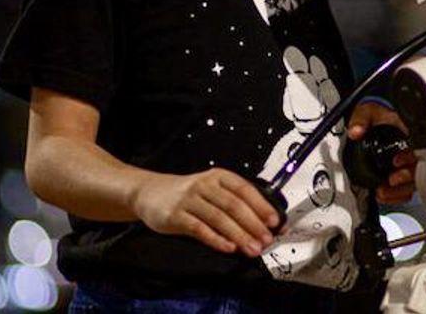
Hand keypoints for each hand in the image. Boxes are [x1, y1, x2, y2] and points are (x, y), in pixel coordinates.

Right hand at [134, 168, 280, 257]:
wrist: (150, 192)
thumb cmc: (188, 194)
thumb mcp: (211, 190)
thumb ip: (234, 203)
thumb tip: (264, 222)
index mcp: (219, 176)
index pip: (245, 190)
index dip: (261, 206)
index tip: (275, 222)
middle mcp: (205, 185)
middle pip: (234, 205)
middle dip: (253, 224)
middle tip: (266, 240)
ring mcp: (189, 199)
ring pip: (219, 218)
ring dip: (239, 235)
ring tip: (252, 248)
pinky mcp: (176, 215)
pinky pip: (199, 229)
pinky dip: (216, 239)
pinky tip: (229, 248)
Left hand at [347, 101, 417, 203]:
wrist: (378, 119)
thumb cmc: (378, 114)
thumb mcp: (368, 111)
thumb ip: (361, 119)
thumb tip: (356, 131)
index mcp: (409, 134)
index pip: (418, 148)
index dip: (409, 157)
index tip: (396, 161)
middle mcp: (413, 150)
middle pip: (420, 169)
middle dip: (406, 178)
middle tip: (391, 180)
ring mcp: (409, 163)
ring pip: (414, 183)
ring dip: (400, 190)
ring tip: (383, 192)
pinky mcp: (403, 173)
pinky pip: (407, 189)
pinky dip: (397, 196)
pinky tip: (384, 195)